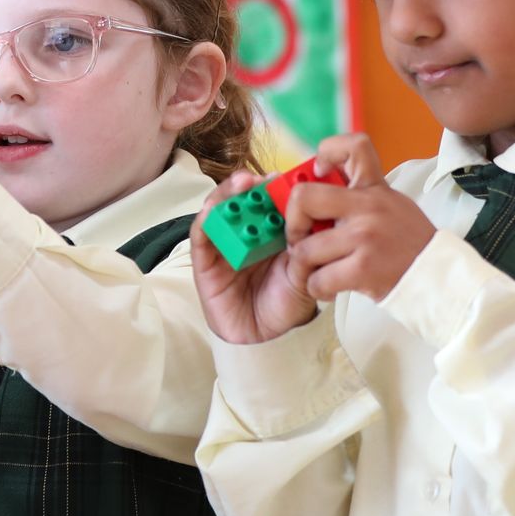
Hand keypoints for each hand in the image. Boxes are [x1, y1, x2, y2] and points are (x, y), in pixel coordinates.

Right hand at [189, 172, 317, 345]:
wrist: (267, 337)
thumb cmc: (286, 303)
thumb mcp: (303, 273)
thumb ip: (306, 249)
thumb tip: (313, 219)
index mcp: (272, 232)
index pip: (270, 201)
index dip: (276, 187)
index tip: (287, 177)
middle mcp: (247, 232)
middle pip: (243, 200)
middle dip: (252, 185)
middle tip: (265, 179)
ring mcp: (224, 243)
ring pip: (220, 210)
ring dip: (227, 194)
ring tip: (242, 185)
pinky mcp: (205, 259)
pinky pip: (202, 235)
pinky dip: (205, 220)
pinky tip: (213, 210)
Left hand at [283, 136, 435, 301]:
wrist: (437, 278)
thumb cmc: (407, 244)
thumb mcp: (391, 206)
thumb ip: (359, 197)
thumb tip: (319, 184)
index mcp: (375, 188)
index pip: (354, 145)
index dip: (327, 152)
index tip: (318, 171)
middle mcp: (368, 207)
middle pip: (303, 198)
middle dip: (293, 223)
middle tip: (301, 238)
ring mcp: (364, 237)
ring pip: (305, 249)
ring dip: (305, 266)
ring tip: (320, 270)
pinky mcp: (363, 268)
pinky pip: (318, 279)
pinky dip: (318, 288)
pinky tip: (332, 287)